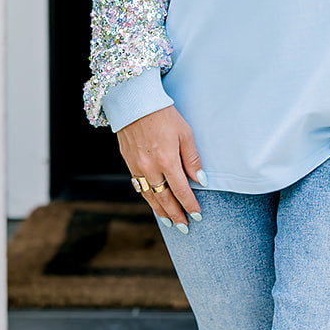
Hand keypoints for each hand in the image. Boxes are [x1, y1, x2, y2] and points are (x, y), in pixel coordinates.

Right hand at [116, 105, 203, 231]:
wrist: (134, 101)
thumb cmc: (164, 115)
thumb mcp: (185, 133)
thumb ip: (192, 159)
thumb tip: (200, 180)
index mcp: (167, 160)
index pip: (181, 190)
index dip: (190, 205)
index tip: (197, 215)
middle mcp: (150, 168)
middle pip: (164, 199)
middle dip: (176, 214)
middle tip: (184, 227)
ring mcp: (137, 166)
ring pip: (149, 196)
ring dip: (160, 211)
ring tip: (170, 221)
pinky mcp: (128, 162)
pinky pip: (139, 186)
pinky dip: (148, 198)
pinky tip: (154, 202)